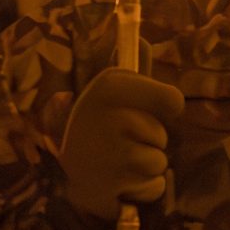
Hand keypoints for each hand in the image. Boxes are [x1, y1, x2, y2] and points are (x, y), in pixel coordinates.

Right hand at [59, 67, 181, 220]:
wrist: (58, 166)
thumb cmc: (94, 122)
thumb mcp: (109, 87)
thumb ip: (134, 66)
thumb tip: (145, 39)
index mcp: (110, 86)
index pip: (172, 99)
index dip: (163, 108)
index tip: (145, 110)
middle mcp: (111, 117)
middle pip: (163, 135)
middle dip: (148, 140)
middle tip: (117, 139)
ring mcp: (110, 155)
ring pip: (159, 162)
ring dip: (145, 166)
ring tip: (118, 161)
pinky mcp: (109, 188)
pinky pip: (153, 188)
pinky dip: (142, 189)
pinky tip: (119, 181)